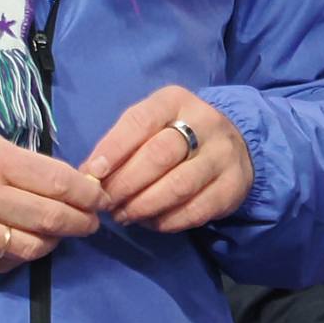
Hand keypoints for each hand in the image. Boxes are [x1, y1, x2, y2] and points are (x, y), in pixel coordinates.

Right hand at [0, 122, 103, 271]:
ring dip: (53, 242)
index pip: (58, 182)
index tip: (99, 198)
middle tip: (91, 222)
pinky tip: (25, 245)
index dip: (88, 194)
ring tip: (59, 234)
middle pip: (50, 219)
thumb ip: (23, 163)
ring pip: (30, 248)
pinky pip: (1, 264)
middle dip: (81, 223)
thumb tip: (67, 183)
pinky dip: (20, 256)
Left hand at [82, 87, 255, 233]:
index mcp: (176, 101)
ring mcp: (223, 155)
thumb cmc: (176, 135)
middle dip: (126, 183)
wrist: (233, 145)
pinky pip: (195, 211)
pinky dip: (166, 221)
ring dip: (143, 206)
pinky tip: (150, 222)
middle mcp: (206, 123)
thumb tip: (90, 174)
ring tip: (124, 215)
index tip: (93, 174)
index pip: (142, 121)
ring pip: (178, 186)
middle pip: (160, 155)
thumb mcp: (151, 125)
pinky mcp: (233, 187)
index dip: (114, 149)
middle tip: (106, 202)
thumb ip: (121, 143)